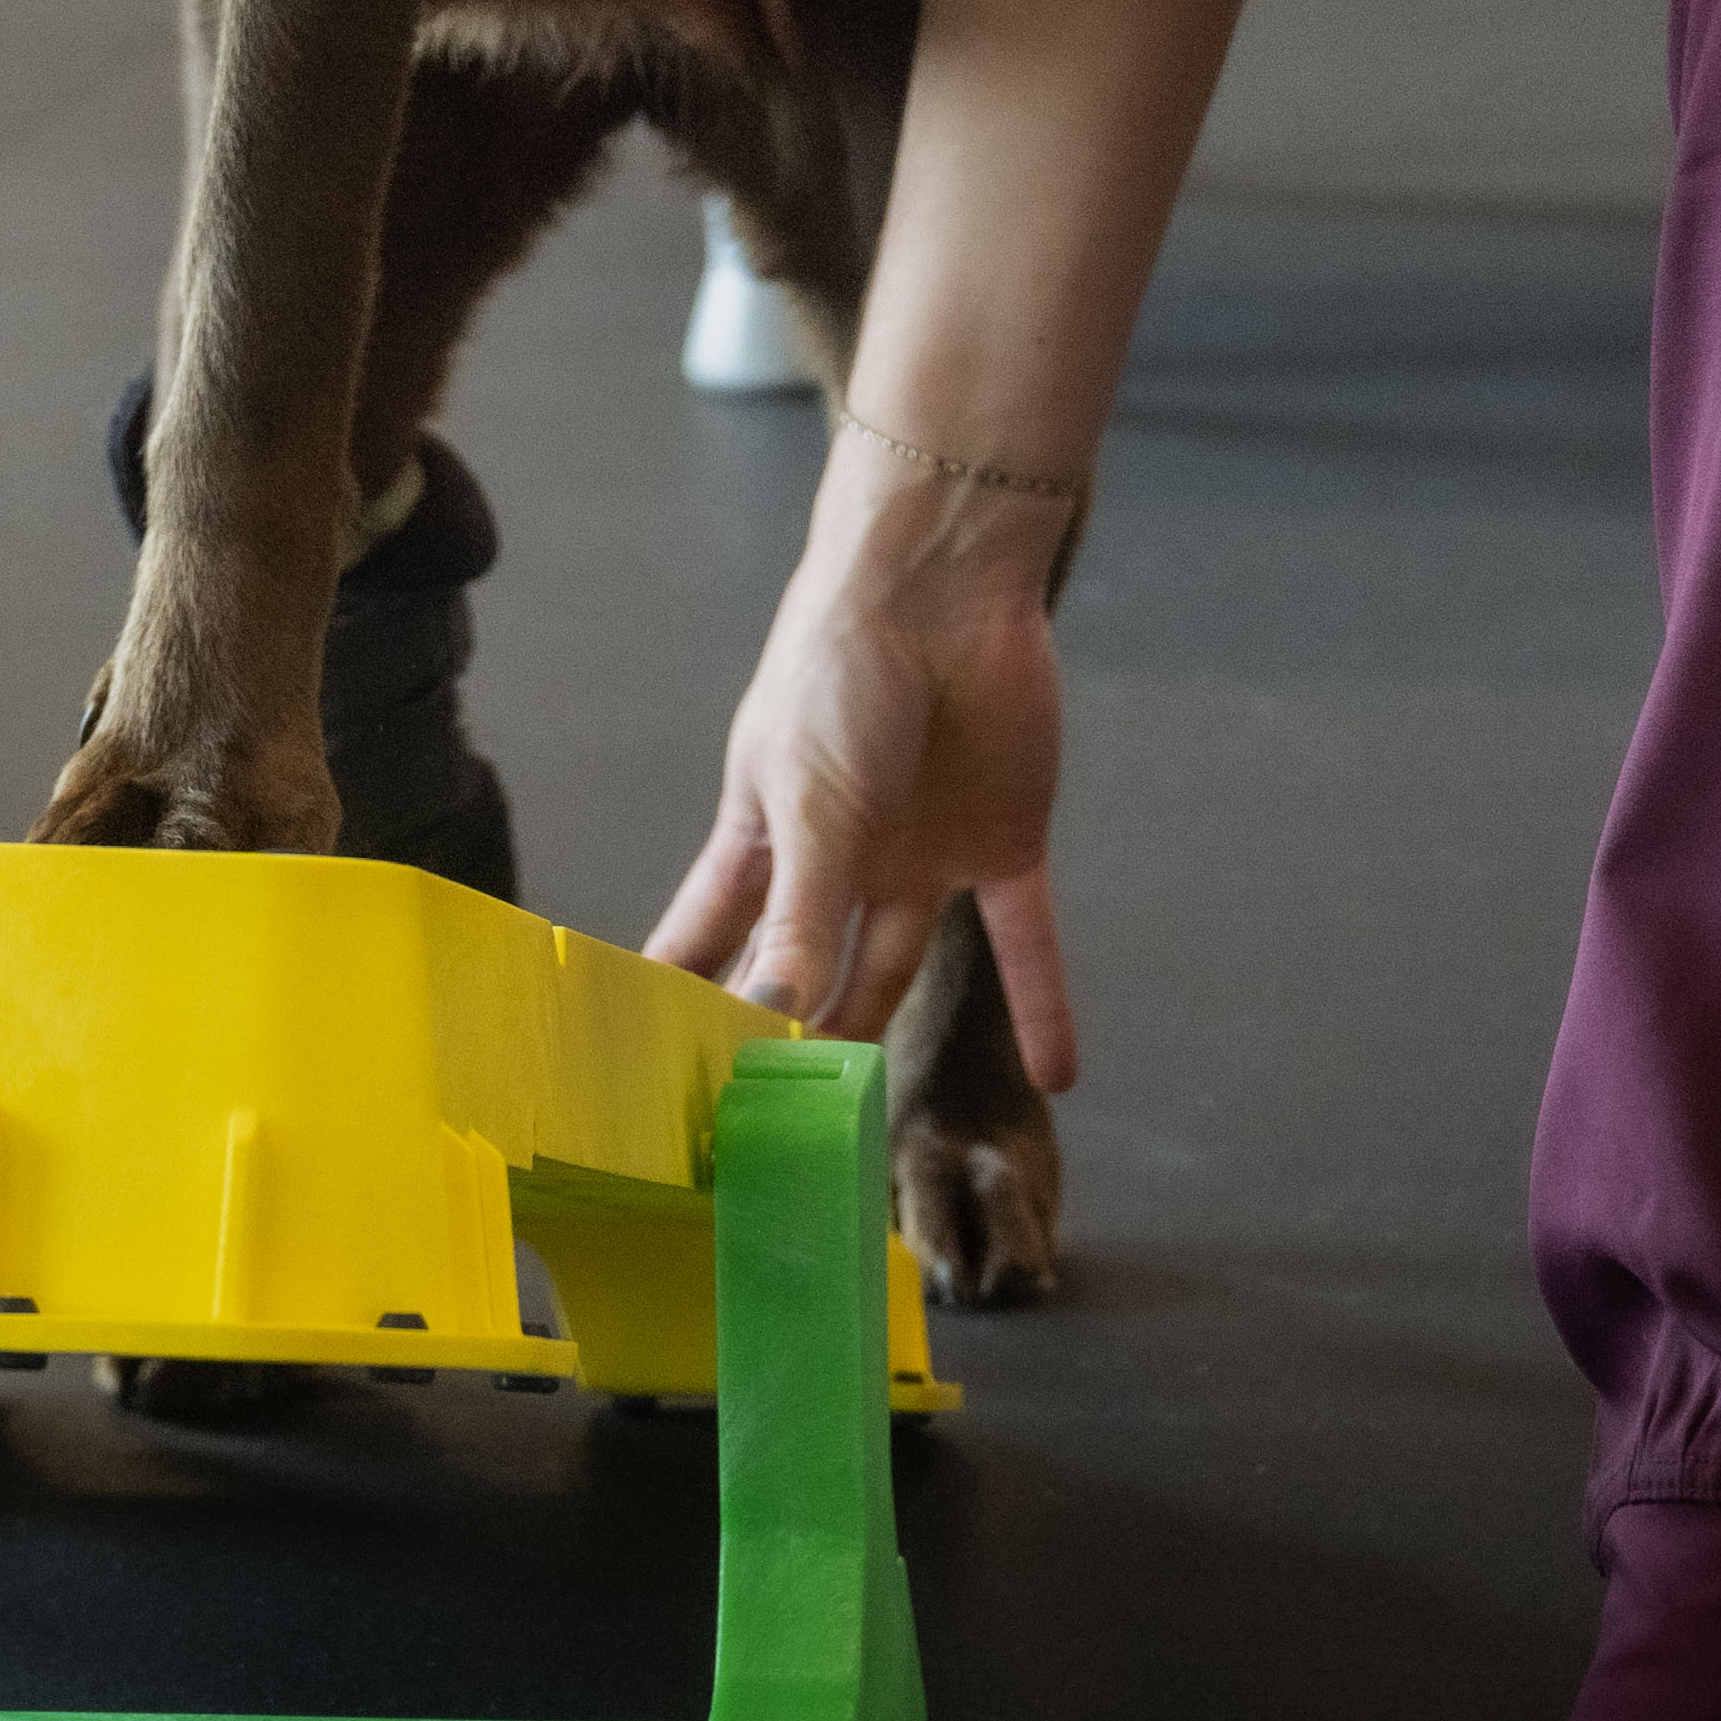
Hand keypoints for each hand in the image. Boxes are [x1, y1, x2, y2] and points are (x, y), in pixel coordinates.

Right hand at [645, 480, 1081, 1082]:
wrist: (943, 583)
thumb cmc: (841, 672)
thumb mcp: (811, 803)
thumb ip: (798, 916)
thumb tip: (770, 1022)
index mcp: (765, 836)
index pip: (711, 938)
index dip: (687, 1002)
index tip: (660, 1082)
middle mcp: (838, 857)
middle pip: (804, 969)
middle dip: (786, 1044)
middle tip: (766, 1136)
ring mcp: (920, 853)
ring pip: (895, 968)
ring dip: (882, 1039)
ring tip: (866, 1136)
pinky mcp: (1001, 844)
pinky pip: (1025, 942)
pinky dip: (1045, 1006)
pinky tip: (1061, 1077)